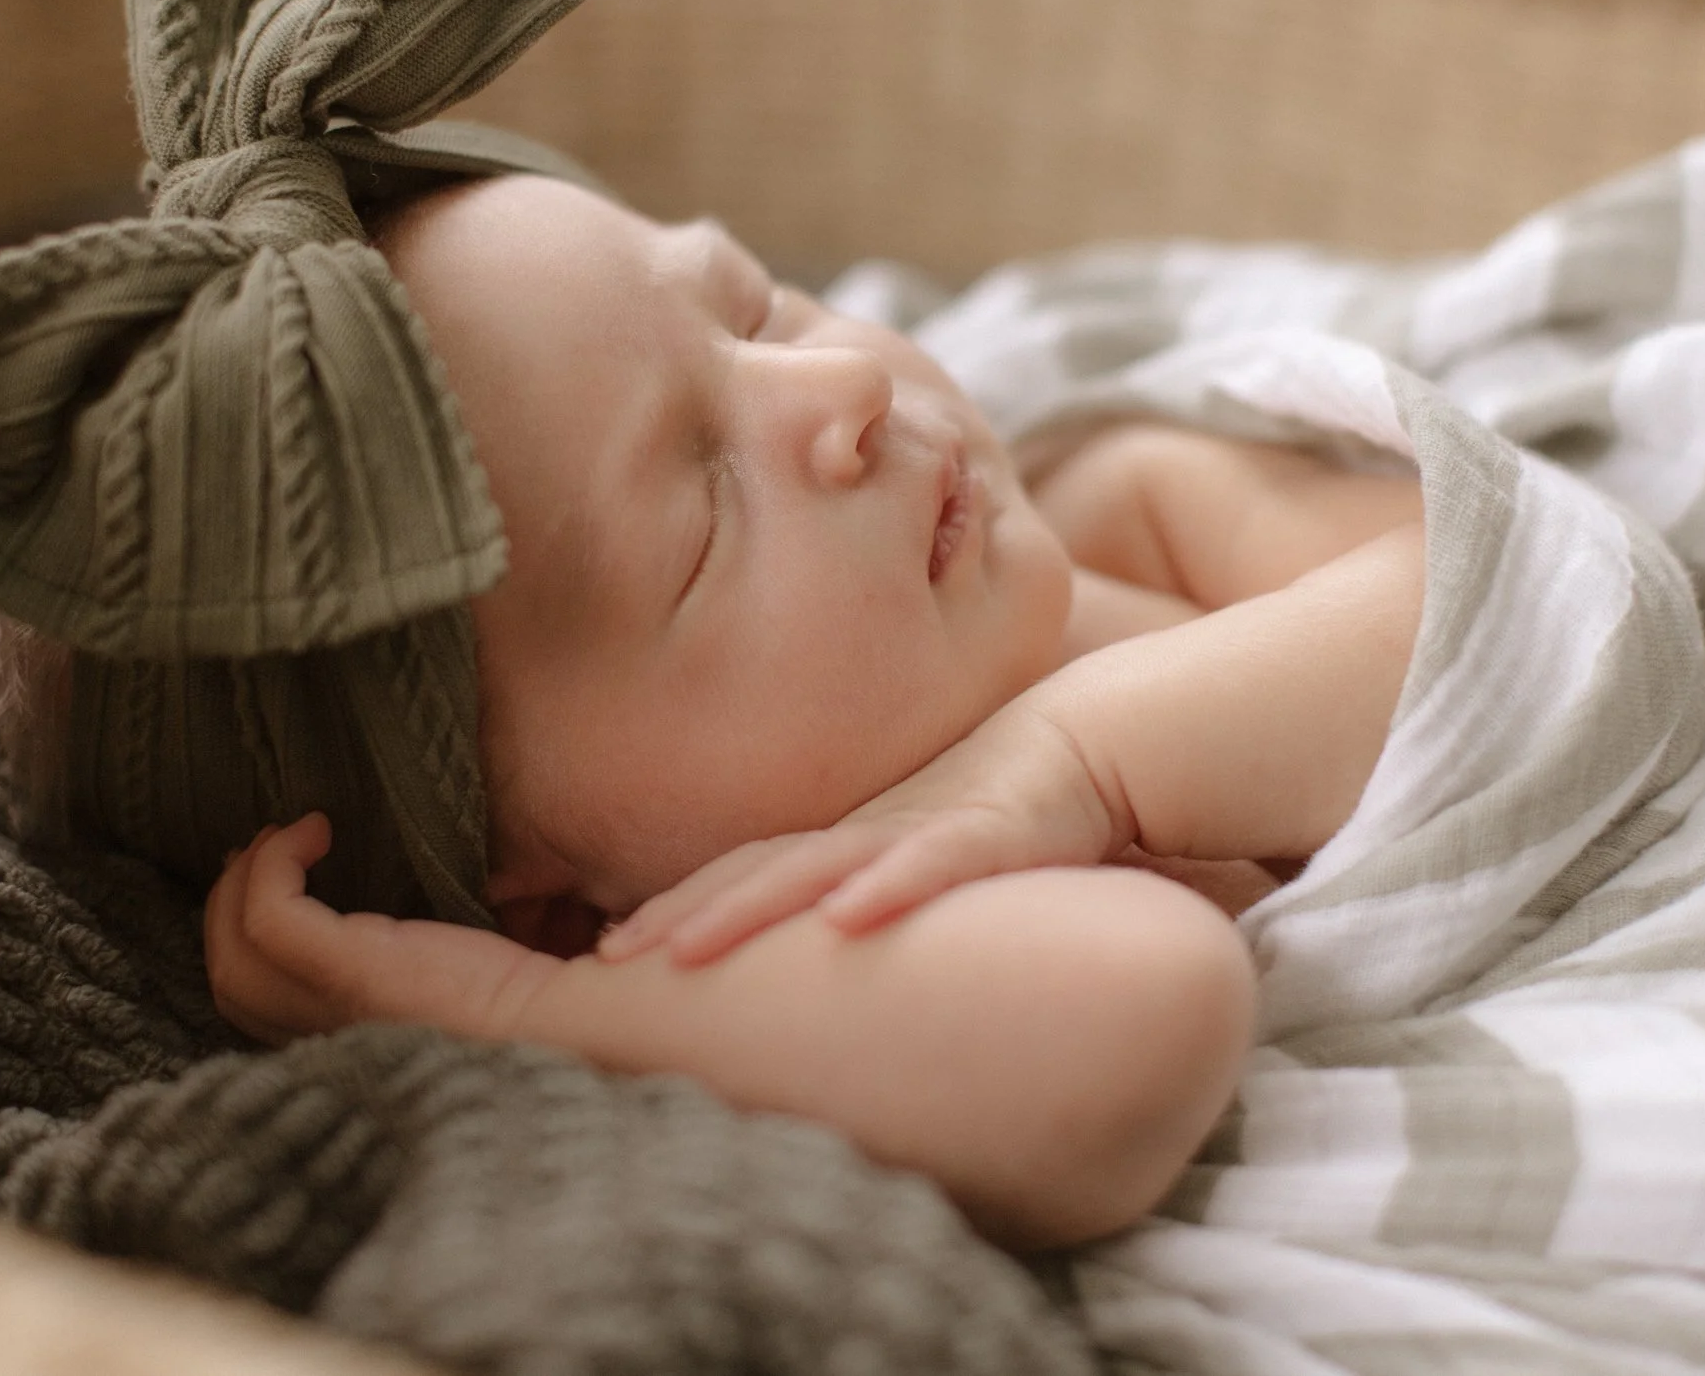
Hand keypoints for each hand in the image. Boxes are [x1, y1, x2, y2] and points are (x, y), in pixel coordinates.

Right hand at [203, 813, 560, 1045]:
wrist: (565, 1018)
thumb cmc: (526, 995)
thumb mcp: (443, 974)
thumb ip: (401, 959)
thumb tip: (382, 911)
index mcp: (347, 1040)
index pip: (257, 1007)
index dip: (241, 941)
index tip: (268, 882)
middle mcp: (328, 1036)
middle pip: (229, 983)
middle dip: (225, 907)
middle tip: (262, 850)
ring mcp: (335, 1007)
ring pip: (233, 954)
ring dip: (243, 882)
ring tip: (285, 836)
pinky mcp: (353, 970)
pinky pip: (270, 914)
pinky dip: (276, 863)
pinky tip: (318, 831)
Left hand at [596, 697, 1127, 967]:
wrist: (1099, 743)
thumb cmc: (1011, 810)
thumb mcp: (925, 856)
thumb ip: (872, 894)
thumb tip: (821, 955)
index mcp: (851, 843)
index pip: (746, 874)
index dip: (676, 908)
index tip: (605, 953)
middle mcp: (871, 834)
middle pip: (758, 871)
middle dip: (680, 913)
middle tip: (605, 961)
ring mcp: (926, 830)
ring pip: (821, 869)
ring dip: (747, 909)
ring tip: (680, 950)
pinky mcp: (994, 834)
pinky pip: (933, 865)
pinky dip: (887, 892)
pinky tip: (844, 922)